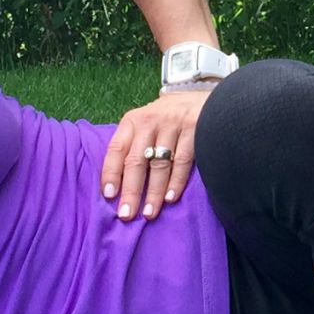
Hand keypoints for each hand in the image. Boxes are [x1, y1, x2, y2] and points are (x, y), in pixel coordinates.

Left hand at [102, 88, 211, 220]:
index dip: (111, 173)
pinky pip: (182, 161)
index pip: (116, 149)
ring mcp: (173, 124)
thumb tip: (118, 185)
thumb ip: (133, 145)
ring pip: (159, 164)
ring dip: (154, 192)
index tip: (109, 195)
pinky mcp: (194, 129)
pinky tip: (170, 198)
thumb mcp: (146, 123)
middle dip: (131, 190)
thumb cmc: (168, 119)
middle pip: (136, 160)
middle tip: (127, 214)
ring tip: (149, 212)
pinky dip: (176, 182)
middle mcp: (150, 120)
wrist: (204, 99)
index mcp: (133, 121)